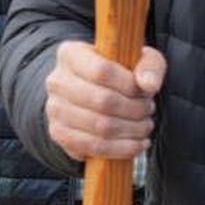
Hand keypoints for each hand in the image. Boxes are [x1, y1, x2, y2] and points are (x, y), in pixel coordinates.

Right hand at [46, 40, 165, 161]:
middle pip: (102, 101)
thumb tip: (149, 85)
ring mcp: (54, 109)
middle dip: (134, 110)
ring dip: (131, 131)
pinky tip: (137, 144)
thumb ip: (150, 66)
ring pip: (99, 127)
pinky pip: (92, 147)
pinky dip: (121, 149)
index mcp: (71, 54)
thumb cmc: (119, 72)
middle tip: (149, 110)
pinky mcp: (58, 133)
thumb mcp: (139, 59)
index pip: (102, 71)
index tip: (146, 92)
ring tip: (145, 126)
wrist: (92, 91)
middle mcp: (57, 81)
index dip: (129, 85)